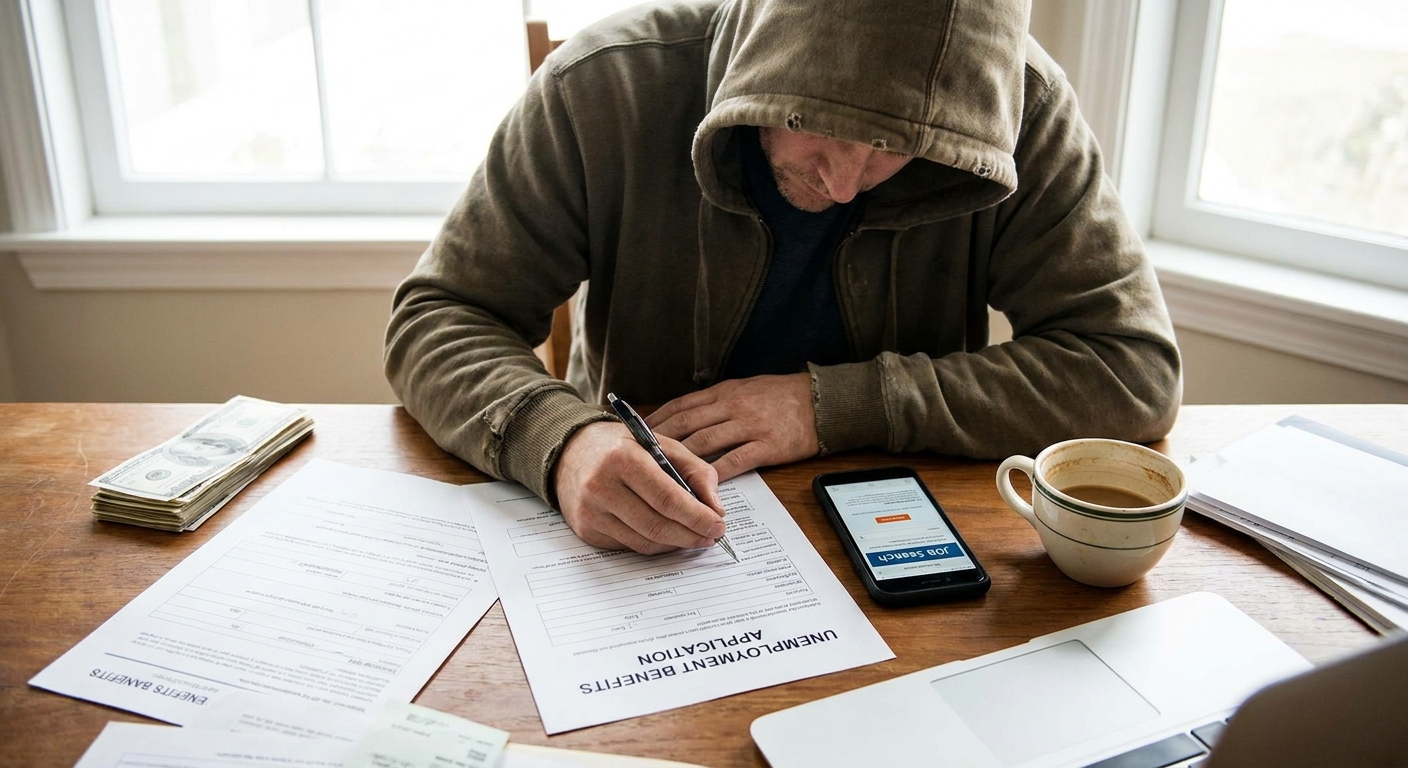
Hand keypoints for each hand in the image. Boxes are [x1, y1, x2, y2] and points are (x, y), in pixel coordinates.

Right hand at [552, 421, 726, 553]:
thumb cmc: (620, 447)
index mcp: (622, 459)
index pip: (667, 498)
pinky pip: (629, 546)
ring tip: (693, 536)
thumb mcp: (661, 445)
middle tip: (711, 536)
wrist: (569, 451)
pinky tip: (666, 535)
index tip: (718, 525)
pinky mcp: (585, 530)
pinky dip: (653, 544)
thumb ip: (695, 471)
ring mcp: (590, 512)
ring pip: (644, 542)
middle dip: (691, 535)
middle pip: (657, 525)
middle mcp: (601, 486)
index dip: (697, 517)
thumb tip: (716, 509)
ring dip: (675, 544)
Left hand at [646, 373, 818, 480]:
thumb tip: (685, 416)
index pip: (681, 405)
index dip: (657, 420)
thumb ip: (717, 402)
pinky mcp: (767, 445)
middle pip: (686, 423)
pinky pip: (735, 461)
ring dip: (681, 461)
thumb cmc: (782, 396)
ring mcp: (749, 425)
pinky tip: (700, 487)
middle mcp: (732, 406)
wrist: (821, 401)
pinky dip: (714, 474)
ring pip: (705, 443)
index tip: (636, 434)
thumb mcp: (745, 388)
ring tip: (662, 477)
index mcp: (725, 392)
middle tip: (638, 460)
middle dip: (659, 442)